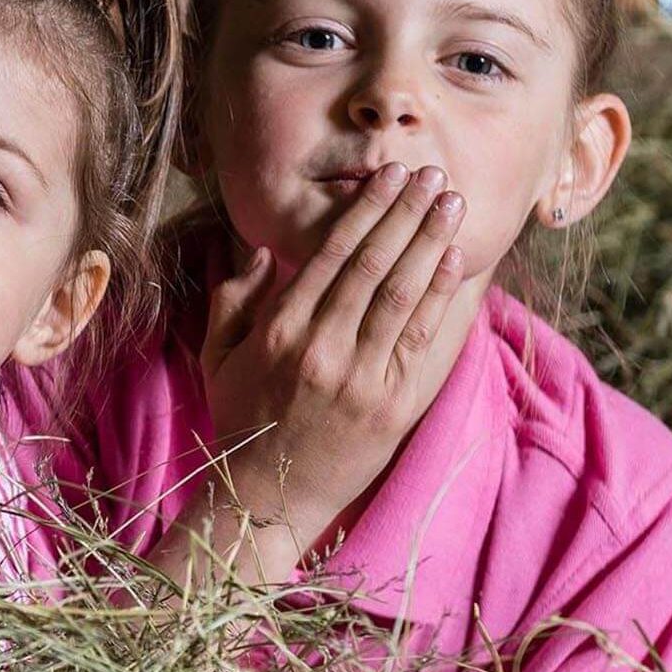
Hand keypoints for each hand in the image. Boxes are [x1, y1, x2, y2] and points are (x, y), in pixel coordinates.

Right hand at [198, 163, 465, 549]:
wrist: (268, 495)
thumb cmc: (240, 419)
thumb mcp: (217, 355)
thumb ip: (234, 298)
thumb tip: (263, 248)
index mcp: (279, 331)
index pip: (330, 256)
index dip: (363, 211)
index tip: (386, 177)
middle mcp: (322, 348)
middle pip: (372, 265)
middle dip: (404, 214)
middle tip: (430, 175)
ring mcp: (361, 378)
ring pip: (401, 295)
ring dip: (430, 243)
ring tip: (450, 204)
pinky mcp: (392, 405)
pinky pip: (420, 339)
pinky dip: (440, 296)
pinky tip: (454, 261)